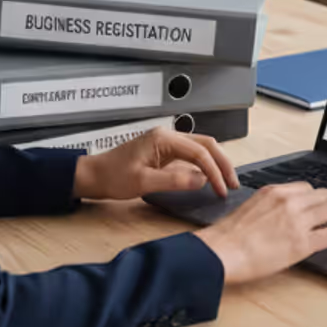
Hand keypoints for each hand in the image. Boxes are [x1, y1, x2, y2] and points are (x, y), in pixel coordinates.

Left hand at [72, 127, 235, 201]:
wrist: (94, 176)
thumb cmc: (112, 177)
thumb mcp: (143, 182)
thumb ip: (174, 181)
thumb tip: (202, 180)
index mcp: (163, 139)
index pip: (199, 152)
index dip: (214, 171)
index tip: (221, 190)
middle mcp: (168, 136)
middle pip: (206, 144)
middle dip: (222, 163)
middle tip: (233, 184)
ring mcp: (167, 143)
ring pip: (201, 148)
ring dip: (215, 163)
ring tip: (226, 182)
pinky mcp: (165, 152)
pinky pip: (191, 155)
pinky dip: (204, 165)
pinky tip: (209, 178)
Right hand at [196, 182, 326, 285]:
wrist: (222, 251)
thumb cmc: (228, 236)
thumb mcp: (250, 209)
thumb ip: (270, 207)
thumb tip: (281, 216)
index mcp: (275, 192)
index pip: (306, 188)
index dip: (318, 197)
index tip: (322, 203)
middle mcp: (289, 201)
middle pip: (324, 196)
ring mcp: (297, 221)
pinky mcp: (302, 242)